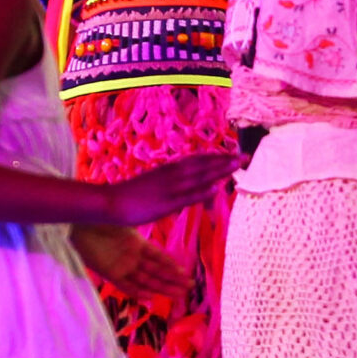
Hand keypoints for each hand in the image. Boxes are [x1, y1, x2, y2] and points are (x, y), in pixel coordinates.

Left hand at [73, 223, 193, 304]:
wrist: (80, 224)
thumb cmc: (102, 218)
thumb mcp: (124, 221)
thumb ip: (140, 226)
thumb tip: (159, 215)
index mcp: (137, 243)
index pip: (158, 257)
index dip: (171, 265)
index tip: (185, 272)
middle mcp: (132, 257)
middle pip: (156, 271)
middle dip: (172, 280)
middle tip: (188, 288)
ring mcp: (123, 266)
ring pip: (146, 280)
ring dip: (161, 288)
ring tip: (177, 294)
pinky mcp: (110, 273)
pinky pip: (126, 285)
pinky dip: (137, 291)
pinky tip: (150, 297)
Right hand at [100, 152, 240, 227]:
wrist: (110, 202)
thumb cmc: (130, 196)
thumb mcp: (154, 185)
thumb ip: (171, 185)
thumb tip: (185, 188)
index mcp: (169, 170)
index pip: (197, 161)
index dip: (216, 157)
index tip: (233, 154)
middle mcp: (171, 175)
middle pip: (203, 165)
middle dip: (224, 161)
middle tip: (246, 156)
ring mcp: (169, 189)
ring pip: (199, 177)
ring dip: (219, 170)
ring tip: (238, 164)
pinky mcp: (165, 203)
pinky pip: (187, 196)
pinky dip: (202, 190)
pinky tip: (216, 186)